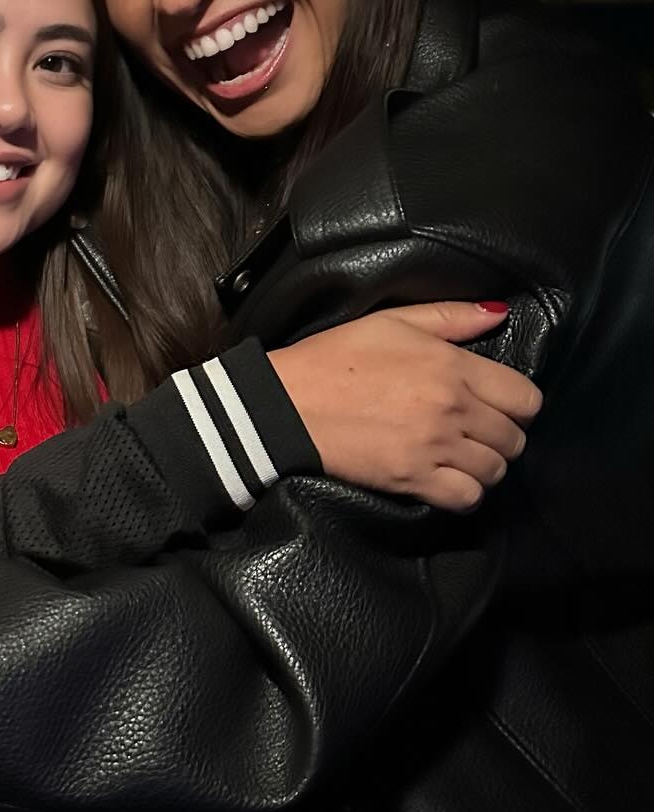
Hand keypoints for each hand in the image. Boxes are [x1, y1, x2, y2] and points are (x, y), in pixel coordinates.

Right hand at [268, 302, 542, 511]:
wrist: (286, 404)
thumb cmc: (333, 359)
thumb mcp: (392, 322)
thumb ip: (451, 316)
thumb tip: (500, 313)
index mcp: (453, 366)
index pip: (526, 398)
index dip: (517, 405)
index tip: (498, 406)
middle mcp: (453, 409)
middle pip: (514, 439)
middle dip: (501, 437)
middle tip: (476, 434)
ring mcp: (434, 447)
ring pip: (495, 471)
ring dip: (484, 467)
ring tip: (462, 459)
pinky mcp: (412, 479)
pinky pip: (466, 498)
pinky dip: (465, 493)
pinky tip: (448, 481)